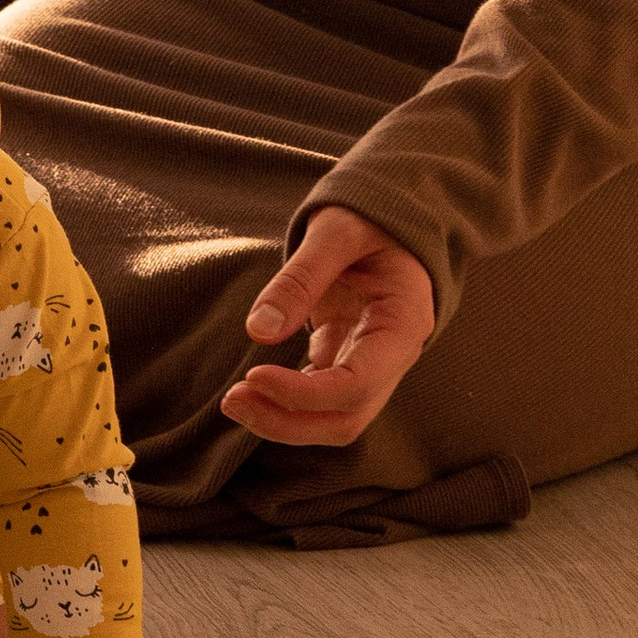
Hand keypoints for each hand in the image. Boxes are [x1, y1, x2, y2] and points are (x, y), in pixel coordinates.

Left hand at [218, 204, 436, 448]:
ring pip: (333, 419)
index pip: (359, 383)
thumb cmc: (369, 218)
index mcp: (404, 322)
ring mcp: (372, 363)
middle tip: (233, 400)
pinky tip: (252, 391)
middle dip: (288, 420)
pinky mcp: (347, 360)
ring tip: (234, 401)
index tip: (255, 375)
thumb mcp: (337, 231)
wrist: (387, 217)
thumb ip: (301, 277)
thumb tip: (260, 330)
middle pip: (347, 418)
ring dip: (283, 420)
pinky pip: (319, 399)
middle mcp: (393, 355)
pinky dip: (285, 403)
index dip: (305, 393)